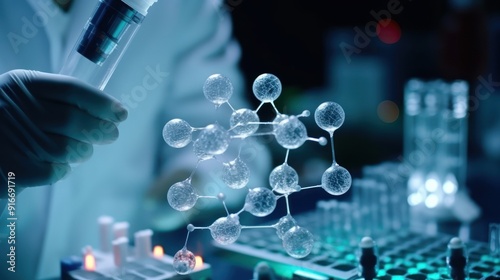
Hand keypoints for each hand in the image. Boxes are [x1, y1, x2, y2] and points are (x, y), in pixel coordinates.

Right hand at [0, 69, 127, 196]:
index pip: (73, 90)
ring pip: (70, 148)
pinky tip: (55, 162)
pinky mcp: (14, 169)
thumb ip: (59, 97)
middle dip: (101, 129)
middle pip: (75, 121)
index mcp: (23, 84)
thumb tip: (106, 110)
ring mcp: (14, 139)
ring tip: (81, 149)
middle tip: (111, 134)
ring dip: (83, 151)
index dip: (102, 103)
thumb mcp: (24, 94)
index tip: (121, 113)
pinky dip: (62, 168)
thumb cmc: (6, 118)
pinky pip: (56, 170)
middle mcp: (16, 108)